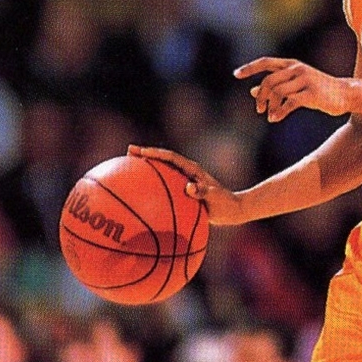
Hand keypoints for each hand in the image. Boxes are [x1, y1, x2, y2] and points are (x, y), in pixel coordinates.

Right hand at [127, 145, 246, 225]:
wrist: (233, 210)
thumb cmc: (224, 204)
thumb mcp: (215, 198)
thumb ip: (203, 192)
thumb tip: (190, 188)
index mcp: (192, 170)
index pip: (171, 158)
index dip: (156, 154)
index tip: (140, 152)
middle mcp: (187, 172)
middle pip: (163, 159)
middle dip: (146, 154)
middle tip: (128, 152)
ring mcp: (185, 180)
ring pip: (163, 171)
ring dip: (148, 168)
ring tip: (129, 168)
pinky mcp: (184, 190)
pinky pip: (165, 185)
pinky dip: (154, 185)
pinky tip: (142, 195)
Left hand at [234, 58, 350, 122]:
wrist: (345, 94)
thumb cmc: (318, 90)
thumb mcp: (295, 86)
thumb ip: (276, 86)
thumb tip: (252, 91)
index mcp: (292, 64)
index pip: (266, 62)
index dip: (250, 68)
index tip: (236, 75)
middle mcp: (297, 69)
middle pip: (269, 80)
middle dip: (261, 96)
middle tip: (259, 110)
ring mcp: (305, 80)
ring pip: (278, 92)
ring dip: (270, 106)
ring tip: (270, 116)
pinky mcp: (312, 94)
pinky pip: (289, 103)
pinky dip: (279, 112)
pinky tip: (275, 119)